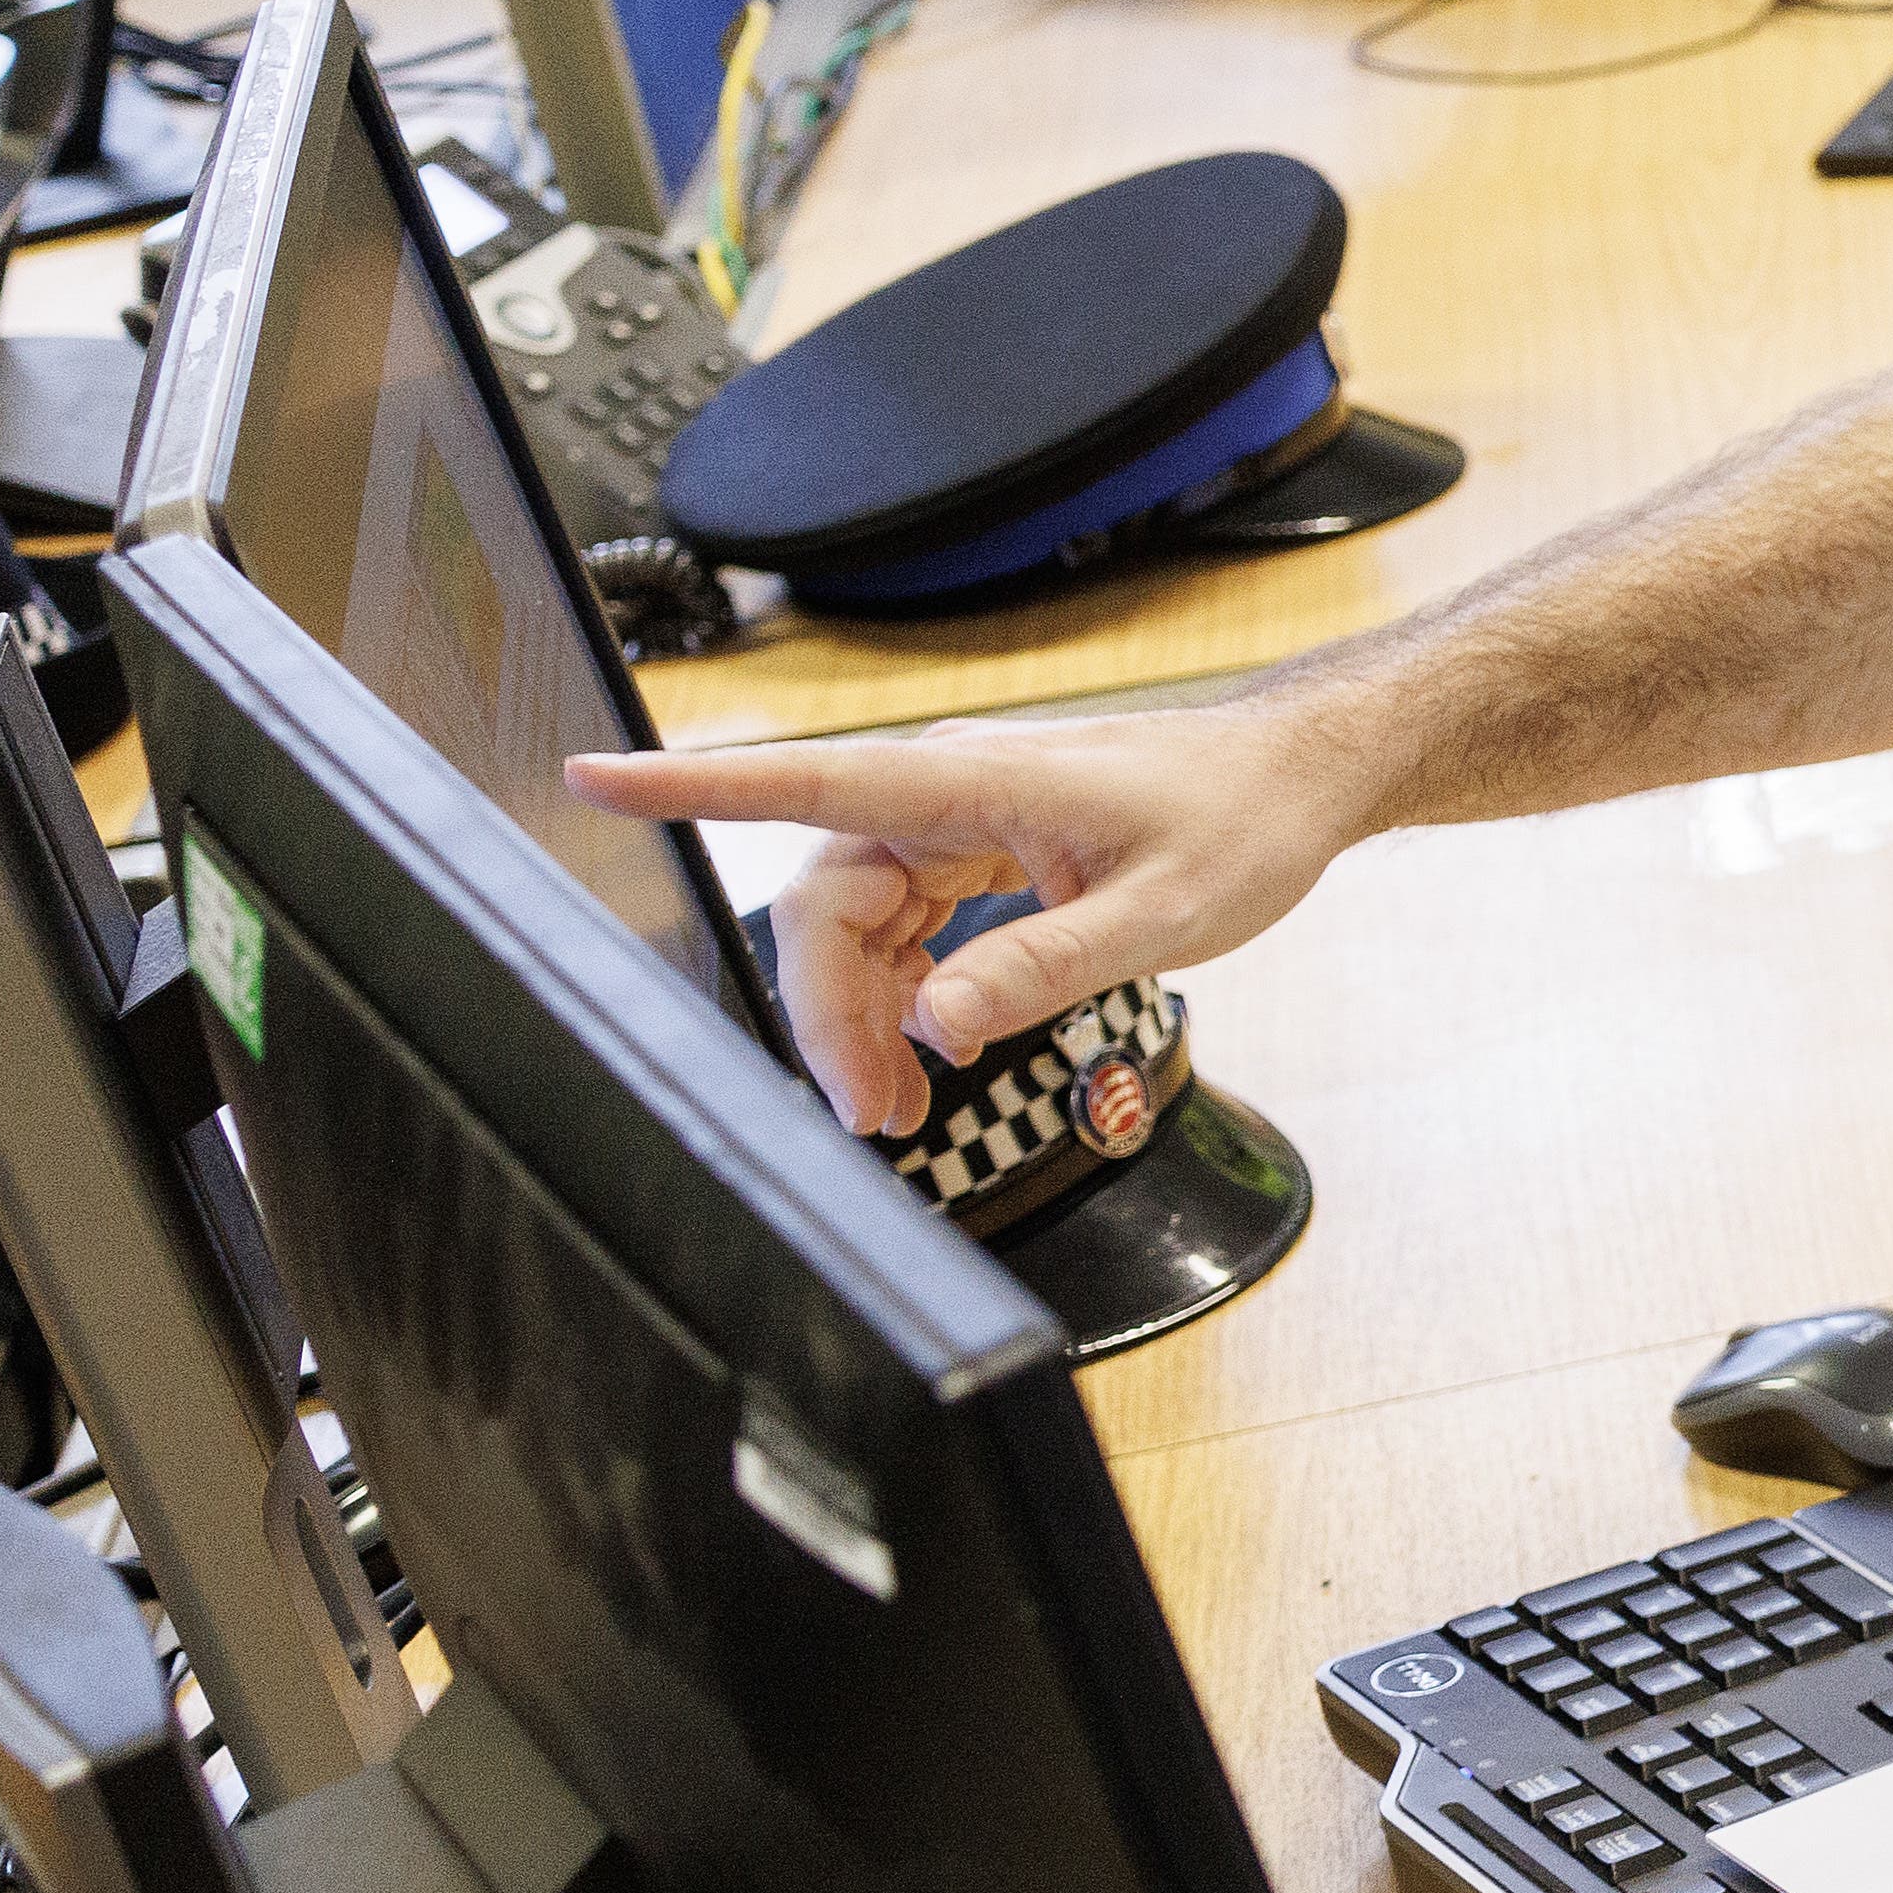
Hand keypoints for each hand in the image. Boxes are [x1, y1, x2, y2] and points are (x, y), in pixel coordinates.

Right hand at [569, 707, 1378, 1137]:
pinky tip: (929, 1057)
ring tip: (902, 1111)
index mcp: (970, 781)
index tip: (591, 777)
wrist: (1302, 779)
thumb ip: (1045, 966)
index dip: (692, 786)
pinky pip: (904, 925)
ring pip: (860, 925)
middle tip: (875, 1115)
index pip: (806, 782)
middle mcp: (946, 791)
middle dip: (829, 1013)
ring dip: (864, 1018)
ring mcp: (960, 819)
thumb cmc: (1244, 821)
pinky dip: (905, 996)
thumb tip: (937, 1022)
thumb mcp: (1162, 912)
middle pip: (827, 903)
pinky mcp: (980, 849)